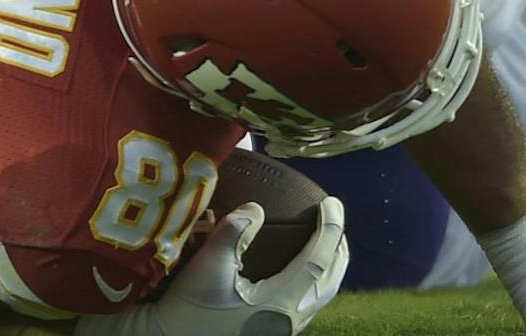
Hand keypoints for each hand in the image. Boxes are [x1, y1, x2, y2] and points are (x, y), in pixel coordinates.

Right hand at [146, 199, 346, 335]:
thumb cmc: (188, 309)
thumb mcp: (207, 266)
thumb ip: (233, 233)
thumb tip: (255, 208)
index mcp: (278, 303)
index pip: (316, 260)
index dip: (329, 229)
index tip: (331, 202)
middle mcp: (287, 320)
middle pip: (329, 282)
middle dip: (338, 248)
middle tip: (334, 218)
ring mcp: (282, 330)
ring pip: (321, 297)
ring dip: (329, 267)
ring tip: (325, 242)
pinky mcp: (271, 332)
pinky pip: (306, 305)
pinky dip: (313, 281)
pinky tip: (298, 270)